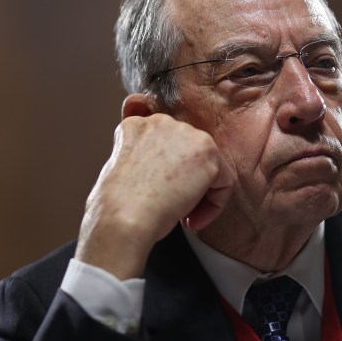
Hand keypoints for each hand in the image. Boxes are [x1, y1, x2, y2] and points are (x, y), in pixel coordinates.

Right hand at [75, 110, 233, 279]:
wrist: (123, 216)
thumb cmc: (117, 204)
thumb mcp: (119, 169)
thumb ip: (142, 159)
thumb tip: (161, 173)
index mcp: (136, 125)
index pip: (164, 145)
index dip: (164, 174)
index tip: (158, 194)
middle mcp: (162, 121)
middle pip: (188, 153)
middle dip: (184, 180)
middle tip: (172, 206)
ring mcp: (186, 134)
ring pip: (208, 166)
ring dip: (199, 193)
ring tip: (182, 214)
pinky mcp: (207, 153)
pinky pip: (224, 182)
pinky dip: (214, 205)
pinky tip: (192, 219)